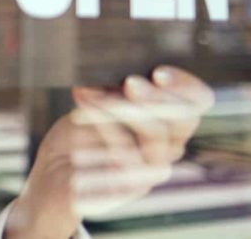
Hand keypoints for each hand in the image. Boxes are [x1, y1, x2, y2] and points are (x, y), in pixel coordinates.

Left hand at [6, 66, 213, 238]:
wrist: (53, 176)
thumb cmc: (78, 136)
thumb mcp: (95, 104)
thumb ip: (114, 88)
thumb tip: (120, 64)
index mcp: (166, 123)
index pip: (197, 101)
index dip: (185, 84)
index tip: (158, 71)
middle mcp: (167, 147)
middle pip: (183, 118)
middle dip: (157, 96)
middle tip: (130, 82)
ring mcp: (152, 170)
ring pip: (156, 134)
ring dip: (122, 107)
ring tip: (89, 92)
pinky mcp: (131, 186)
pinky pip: (125, 151)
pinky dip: (101, 125)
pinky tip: (80, 111)